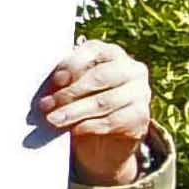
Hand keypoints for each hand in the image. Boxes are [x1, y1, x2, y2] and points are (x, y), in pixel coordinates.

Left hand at [38, 41, 154, 184]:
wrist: (109, 137)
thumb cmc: (86, 101)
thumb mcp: (76, 86)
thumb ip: (66, 80)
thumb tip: (47, 86)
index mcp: (112, 53)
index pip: (93, 51)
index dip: (73, 65)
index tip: (55, 80)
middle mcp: (132, 69)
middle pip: (100, 77)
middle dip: (70, 92)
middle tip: (47, 105)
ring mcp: (141, 93)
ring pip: (104, 102)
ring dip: (75, 112)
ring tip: (54, 120)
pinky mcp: (142, 116)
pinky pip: (113, 121)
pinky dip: (90, 125)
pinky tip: (75, 129)